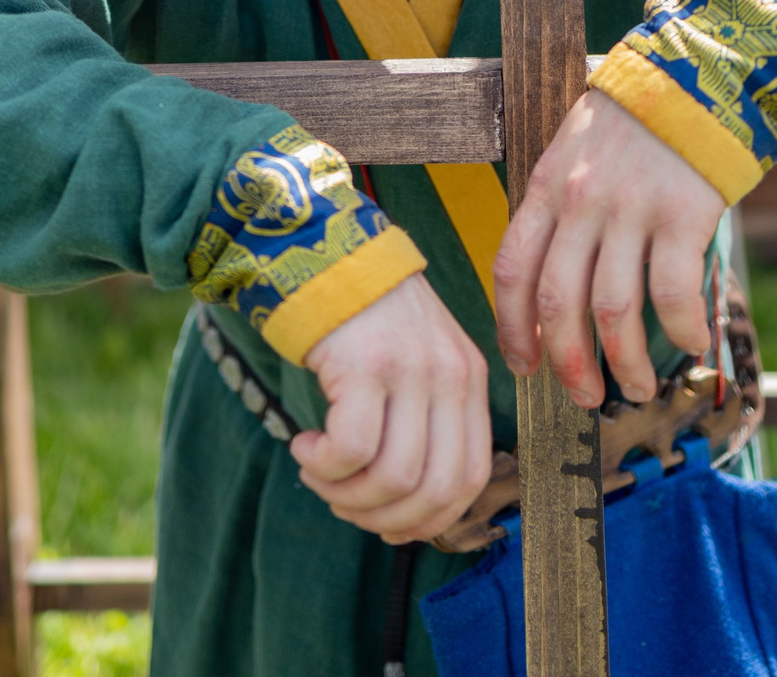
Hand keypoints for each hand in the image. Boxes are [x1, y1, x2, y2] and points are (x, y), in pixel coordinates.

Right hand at [293, 275, 490, 543]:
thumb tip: (407, 513)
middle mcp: (450, 375)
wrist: (324, 251)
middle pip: (434, 489)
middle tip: (343, 503)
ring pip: (394, 477)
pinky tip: (304, 447)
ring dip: (347, 495)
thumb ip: (424, 421)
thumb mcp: (417, 361)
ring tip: (318, 474)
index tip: (388, 526)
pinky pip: (350, 449)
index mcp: (469, 379)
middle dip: (383, 519)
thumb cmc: (364, 319)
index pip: (471, 477)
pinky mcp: (365, 363)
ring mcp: (410, 368)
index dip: (430, 519)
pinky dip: (322, 466)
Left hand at [493, 88, 726, 407]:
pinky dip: (682, 329)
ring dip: (626, 363)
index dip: (512, 329)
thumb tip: (551, 289)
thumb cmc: (637, 121)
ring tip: (639, 387)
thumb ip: (560, 209)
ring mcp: (633, 207)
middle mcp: (582, 201)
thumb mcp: (575, 150)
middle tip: (585, 397)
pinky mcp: (685, 212)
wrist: (700, 71)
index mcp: (547, 186)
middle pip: (559, 304)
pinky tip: (691, 345)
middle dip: (569, 364)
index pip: (512, 271)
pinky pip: (675, 291)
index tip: (524, 365)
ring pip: (614, 310)